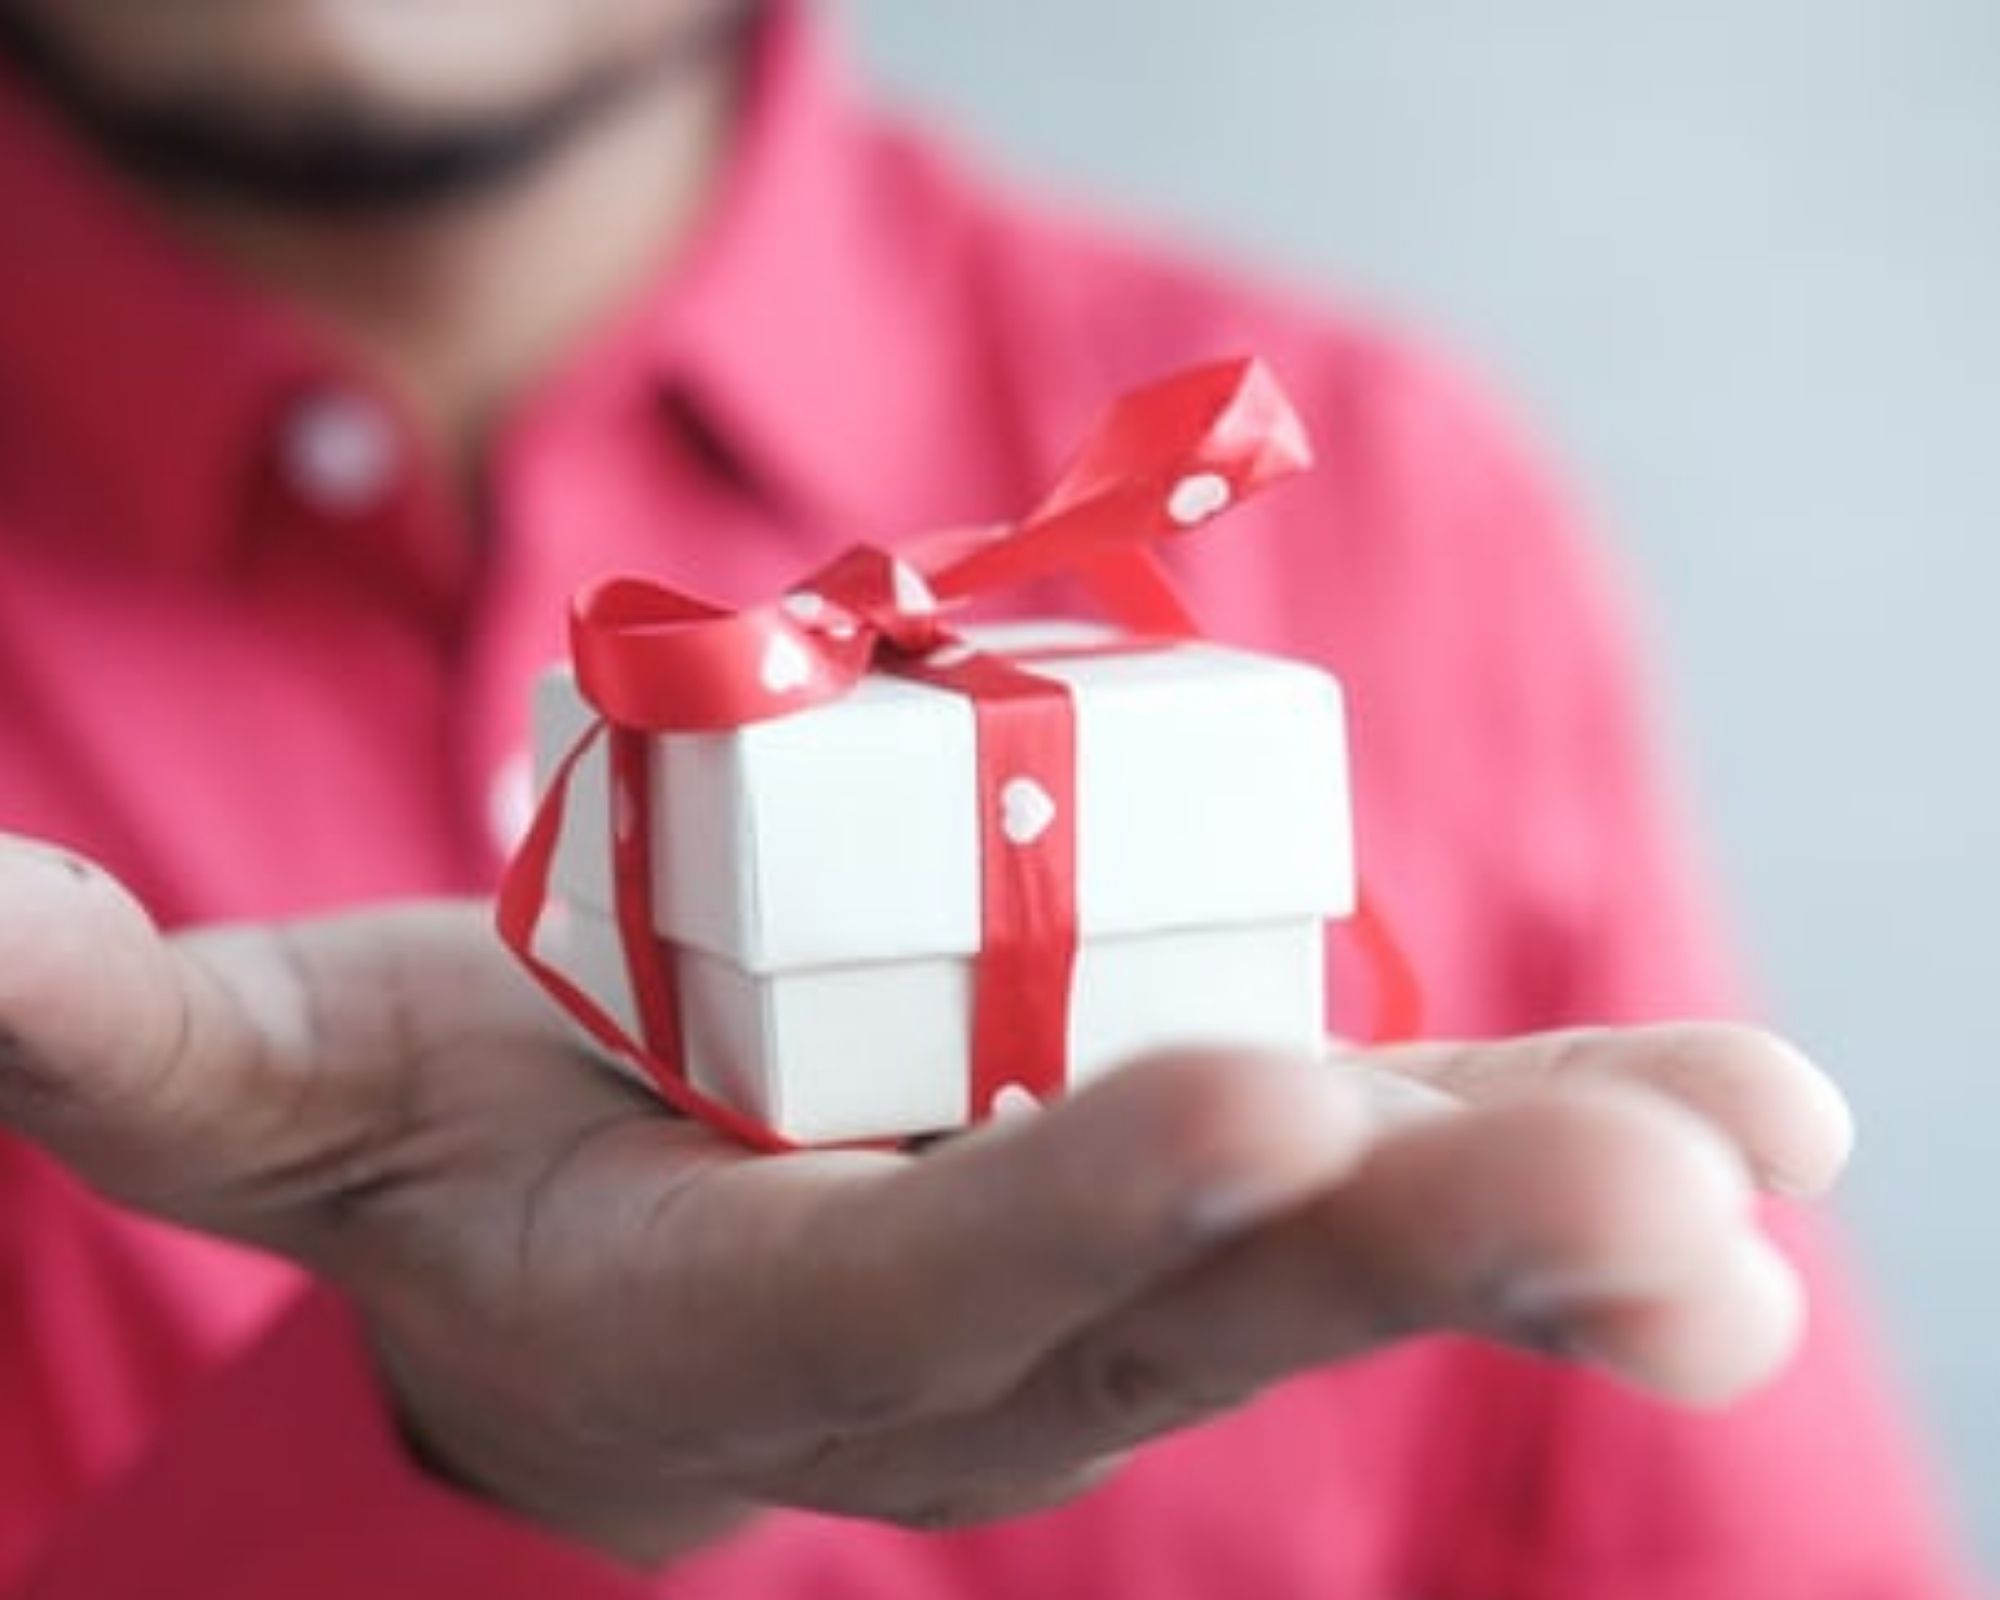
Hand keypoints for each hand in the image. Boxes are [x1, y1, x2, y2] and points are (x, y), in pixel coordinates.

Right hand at [0, 836, 1850, 1565]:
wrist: (609, 1242)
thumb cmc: (453, 1155)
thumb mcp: (276, 1093)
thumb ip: (116, 1032)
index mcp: (740, 1328)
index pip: (919, 1293)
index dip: (1072, 1209)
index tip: (1255, 1100)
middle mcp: (972, 1337)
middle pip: (1206, 1300)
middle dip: (1427, 1239)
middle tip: (1675, 1213)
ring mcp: (1121, 1270)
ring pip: (1350, 1249)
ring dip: (1563, 1201)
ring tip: (1773, 1163)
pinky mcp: (1209, 1179)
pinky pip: (1395, 1162)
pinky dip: (1559, 1127)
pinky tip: (1753, 1118)